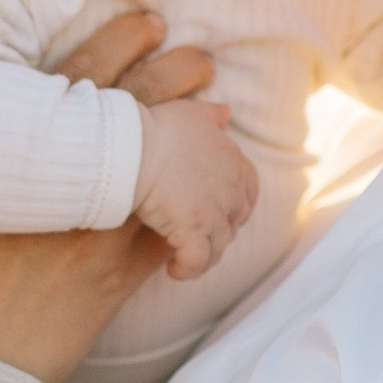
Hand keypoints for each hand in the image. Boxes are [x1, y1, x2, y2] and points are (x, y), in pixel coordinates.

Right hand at [0, 0, 220, 377]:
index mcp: (9, 158)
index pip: (70, 80)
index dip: (116, 46)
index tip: (147, 23)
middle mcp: (56, 183)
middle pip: (126, 111)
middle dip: (169, 78)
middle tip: (197, 56)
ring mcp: (91, 227)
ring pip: (160, 166)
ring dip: (194, 137)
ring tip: (219, 112)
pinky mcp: (114, 277)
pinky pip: (168, 232)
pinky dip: (193, 211)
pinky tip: (214, 199)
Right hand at [132, 96, 257, 280]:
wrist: (133, 145)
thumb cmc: (156, 127)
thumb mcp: (190, 112)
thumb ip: (211, 115)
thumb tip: (226, 113)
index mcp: (234, 162)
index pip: (250, 191)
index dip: (237, 207)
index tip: (218, 215)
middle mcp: (231, 190)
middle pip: (233, 222)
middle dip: (217, 232)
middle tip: (193, 238)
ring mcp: (214, 212)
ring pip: (218, 247)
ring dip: (202, 256)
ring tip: (182, 259)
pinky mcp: (193, 230)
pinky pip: (198, 261)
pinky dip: (188, 270)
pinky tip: (173, 270)